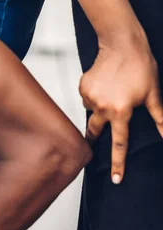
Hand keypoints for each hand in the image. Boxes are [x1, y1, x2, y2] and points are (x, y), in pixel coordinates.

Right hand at [80, 36, 162, 182]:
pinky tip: (104, 84)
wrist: (122, 43)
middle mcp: (102, 108)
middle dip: (96, 137)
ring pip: (92, 111)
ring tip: (110, 93)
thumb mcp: (153, 94)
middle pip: (96, 131)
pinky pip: (88, 98)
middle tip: (95, 139)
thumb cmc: (140, 66)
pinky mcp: (82, 88)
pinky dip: (95, 95)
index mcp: (120, 112)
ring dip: (100, 108)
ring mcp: (90, 98)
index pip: (119, 144)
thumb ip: (159, 117)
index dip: (118, 163)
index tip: (115, 179)